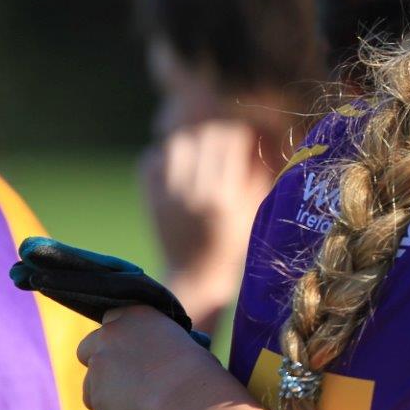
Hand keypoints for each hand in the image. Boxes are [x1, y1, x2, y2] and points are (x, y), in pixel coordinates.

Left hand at [76, 306, 220, 409]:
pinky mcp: (96, 401)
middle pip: (86, 350)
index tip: (128, 349)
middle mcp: (108, 338)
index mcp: (133, 316)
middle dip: (99, 365)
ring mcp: (97, 370)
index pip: (111, 318)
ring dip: (110, 398)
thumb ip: (152, 346)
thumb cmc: (196, 370)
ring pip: (92, 389)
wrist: (188, 397)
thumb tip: (146, 364)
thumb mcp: (179, 344)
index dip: (117, 337)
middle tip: (124, 379)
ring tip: (145, 406)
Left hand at [140, 120, 273, 323]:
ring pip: (176, 143)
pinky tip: (178, 167)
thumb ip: (259, 174)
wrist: (195, 275)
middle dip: (217, 135)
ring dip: (190, 142)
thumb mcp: (255, 211)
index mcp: (225, 196)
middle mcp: (195, 193)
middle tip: (223, 144)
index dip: (240, 134)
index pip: (231, 139)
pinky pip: (154, 159)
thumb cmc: (234, 243)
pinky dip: (167, 157)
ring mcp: (168, 195)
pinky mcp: (150, 198)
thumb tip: (258, 138)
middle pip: (204, 136)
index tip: (244, 140)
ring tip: (199, 153)